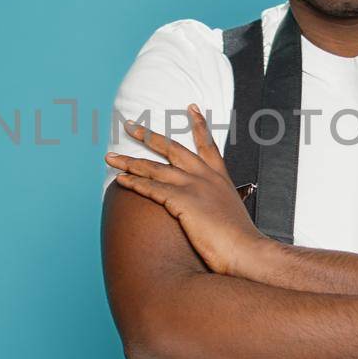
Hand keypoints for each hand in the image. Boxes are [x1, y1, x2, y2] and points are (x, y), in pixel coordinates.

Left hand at [105, 104, 267, 275]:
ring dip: (130, 161)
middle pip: (172, 149)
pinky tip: (120, 179)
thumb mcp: (231, 214)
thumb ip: (220, 205)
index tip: (191, 107)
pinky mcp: (182, 201)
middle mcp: (206, 177)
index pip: (207, 145)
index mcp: (220, 179)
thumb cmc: (240, 241)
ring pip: (155, 168)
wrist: (247, 251)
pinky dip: (134, 183)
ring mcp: (194, 187)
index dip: (199, 125)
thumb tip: (214, 211)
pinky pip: (151, 188)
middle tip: (131, 125)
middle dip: (148, 136)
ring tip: (110, 156)